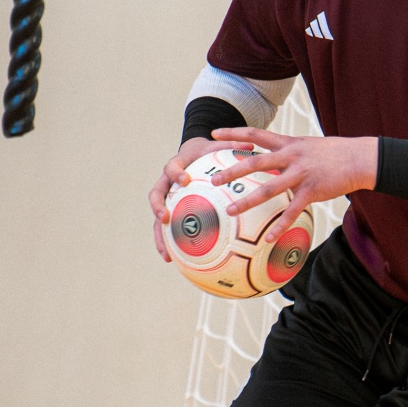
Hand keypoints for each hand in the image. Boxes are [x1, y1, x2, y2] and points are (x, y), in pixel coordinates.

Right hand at [149, 137, 227, 261]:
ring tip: (167, 255)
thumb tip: (252, 145)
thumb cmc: (207, 151)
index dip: (176, 173)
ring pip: (157, 219)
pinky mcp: (172, 211)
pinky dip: (172, 245)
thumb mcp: (217, 146)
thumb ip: (231, 145)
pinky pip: (169, 229)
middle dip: (157, 207)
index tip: (185, 180)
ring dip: (160, 237)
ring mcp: (167, 198)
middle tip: (164, 218)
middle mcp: (167, 183)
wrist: (193, 153)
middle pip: (155, 195)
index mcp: (176, 165)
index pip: (171, 168)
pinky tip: (180, 261)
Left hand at [208, 127, 378, 241]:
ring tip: (230, 210)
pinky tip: (269, 238)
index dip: (233, 133)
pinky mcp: (312, 191)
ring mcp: (300, 174)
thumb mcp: (307, 145)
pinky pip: (292, 211)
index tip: (213, 134)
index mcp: (287, 143)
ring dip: (247, 201)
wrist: (358, 158)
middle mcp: (291, 156)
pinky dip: (280, 226)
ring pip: (268, 189)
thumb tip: (272, 157)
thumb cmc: (333, 153)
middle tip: (213, 179)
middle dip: (232, 171)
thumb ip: (288, 151)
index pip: (254, 134)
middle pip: (255, 162)